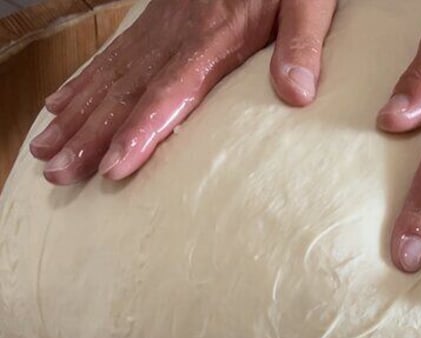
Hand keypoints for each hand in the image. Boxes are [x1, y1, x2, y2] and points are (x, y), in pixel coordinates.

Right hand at [30, 0, 335, 184]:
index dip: (141, 130)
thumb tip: (297, 94)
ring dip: (77, 116)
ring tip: (48, 152)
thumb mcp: (308, 4)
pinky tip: (62, 104)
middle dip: (91, 135)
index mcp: (215, 37)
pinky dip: (84, 82)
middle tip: (60, 174)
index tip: (115, 165)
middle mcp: (177, 35)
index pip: (170, 91)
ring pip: (110, 76)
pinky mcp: (157, 20)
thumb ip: (302, 45)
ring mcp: (161, 26)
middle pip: (126, 91)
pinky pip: (113, 55)